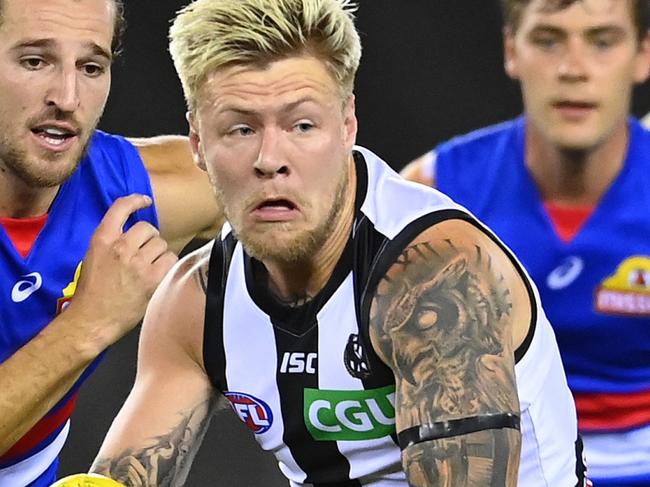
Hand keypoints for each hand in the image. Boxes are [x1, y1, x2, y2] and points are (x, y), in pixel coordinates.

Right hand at [65, 194, 177, 349]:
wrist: (92, 320)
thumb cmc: (91, 292)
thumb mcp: (93, 258)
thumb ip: (112, 243)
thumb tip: (135, 235)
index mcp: (102, 240)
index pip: (121, 208)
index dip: (136, 200)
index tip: (145, 201)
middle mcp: (121, 246)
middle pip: (148, 228)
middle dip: (149, 239)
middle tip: (144, 253)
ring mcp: (138, 262)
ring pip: (161, 243)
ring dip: (158, 253)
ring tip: (148, 266)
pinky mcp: (152, 277)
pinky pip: (170, 259)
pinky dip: (167, 264)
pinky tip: (158, 273)